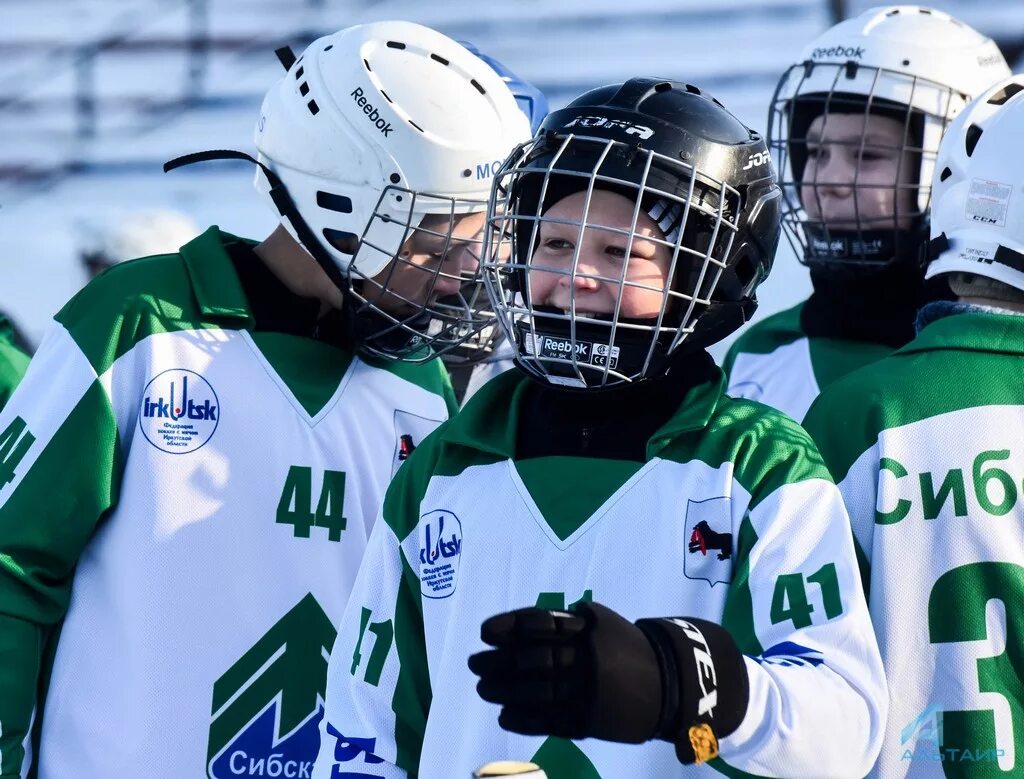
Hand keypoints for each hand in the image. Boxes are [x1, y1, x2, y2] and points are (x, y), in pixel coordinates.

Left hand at [468, 602, 663, 742]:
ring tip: (483, 689)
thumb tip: (517, 627)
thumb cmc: (627, 648)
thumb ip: (566, 623)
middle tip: (474, 664)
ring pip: (537, 691)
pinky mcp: (591, 720)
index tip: (484, 632)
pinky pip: (550, 720)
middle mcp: (587, 657)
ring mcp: (588, 690)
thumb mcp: (603, 624)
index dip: (509, 627)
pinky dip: (524, 719)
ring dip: (504, 691)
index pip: (540, 624)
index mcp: (588, 628)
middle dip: (498, 662)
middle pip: (532, 659)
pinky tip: (505, 716)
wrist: (670, 683)